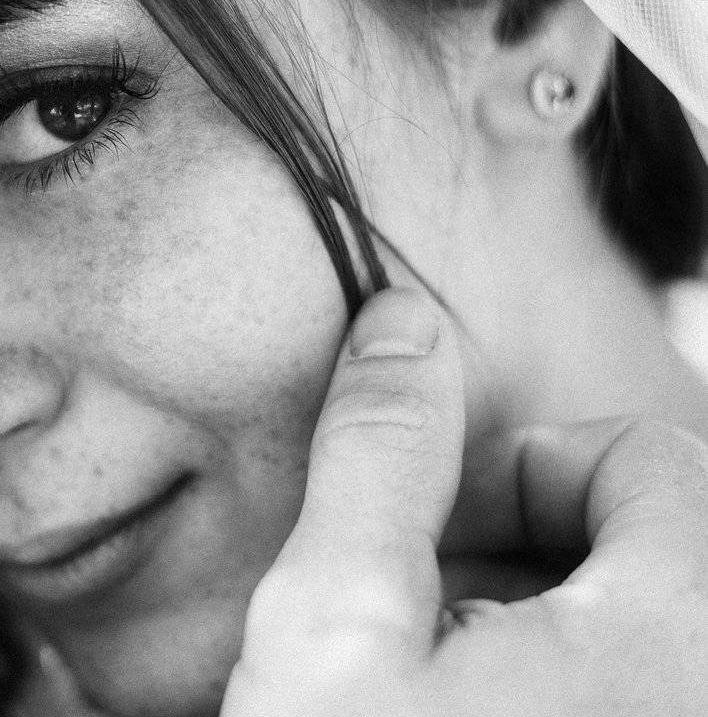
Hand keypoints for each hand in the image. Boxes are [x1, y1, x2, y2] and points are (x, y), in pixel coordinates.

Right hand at [221, 287, 707, 715]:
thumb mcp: (333, 620)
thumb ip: (380, 459)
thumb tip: (402, 324)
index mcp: (674, 641)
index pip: (656, 460)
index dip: (528, 466)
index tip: (437, 526)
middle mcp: (703, 692)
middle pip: (650, 540)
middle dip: (525, 544)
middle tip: (422, 604)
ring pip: (636, 621)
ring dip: (534, 618)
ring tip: (429, 676)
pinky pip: (628, 689)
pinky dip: (553, 682)